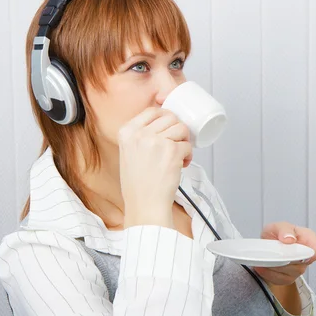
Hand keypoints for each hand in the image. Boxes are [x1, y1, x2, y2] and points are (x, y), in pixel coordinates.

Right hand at [118, 107, 192, 227]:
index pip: (152, 111)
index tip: (168, 128)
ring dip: (184, 141)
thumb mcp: (128, 153)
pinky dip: (188, 155)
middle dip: (177, 129)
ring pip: (181, 128)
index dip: (164, 117)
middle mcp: (140, 134)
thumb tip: (162, 123)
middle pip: (169, 117)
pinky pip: (188, 145)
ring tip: (179, 155)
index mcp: (126, 132)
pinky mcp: (172, 152)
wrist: (144, 205)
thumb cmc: (137, 184)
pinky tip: (182, 165)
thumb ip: (139, 136)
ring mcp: (157, 141)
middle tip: (176, 144)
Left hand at [253, 222, 315, 285]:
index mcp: (309, 240)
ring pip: (290, 274)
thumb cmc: (277, 234)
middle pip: (301, 265)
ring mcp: (298, 269)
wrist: (267, 245)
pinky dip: (269, 274)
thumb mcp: (277, 226)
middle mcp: (306, 256)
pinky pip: (280, 280)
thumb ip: (284, 229)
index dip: (311, 255)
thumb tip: (290, 239)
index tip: (296, 253)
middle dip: (285, 260)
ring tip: (264, 260)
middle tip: (272, 254)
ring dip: (275, 267)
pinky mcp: (288, 277)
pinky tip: (262, 267)